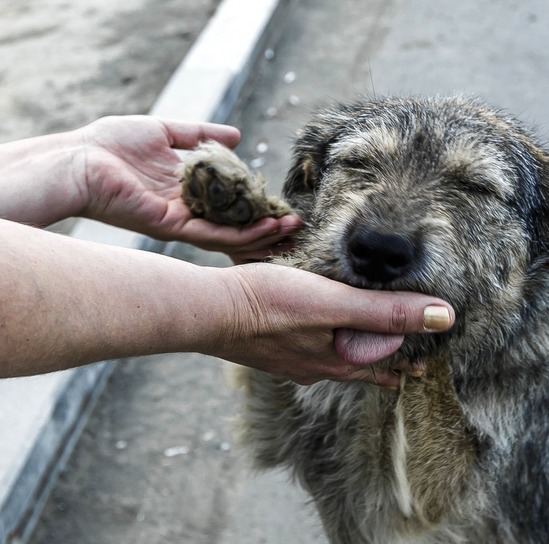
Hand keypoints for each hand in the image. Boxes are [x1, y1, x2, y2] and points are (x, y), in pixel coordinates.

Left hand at [78, 115, 301, 259]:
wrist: (79, 159)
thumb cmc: (112, 144)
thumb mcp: (166, 131)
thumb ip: (201, 135)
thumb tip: (237, 135)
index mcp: (188, 191)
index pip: (230, 203)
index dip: (257, 204)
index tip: (283, 202)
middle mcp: (188, 211)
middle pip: (235, 224)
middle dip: (267, 225)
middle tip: (297, 223)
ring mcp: (181, 223)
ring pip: (230, 235)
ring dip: (261, 233)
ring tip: (290, 227)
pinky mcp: (172, 227)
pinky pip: (213, 235)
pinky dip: (241, 234)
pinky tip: (265, 228)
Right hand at [214, 263, 454, 385]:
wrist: (209, 311)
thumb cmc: (271, 305)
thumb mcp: (337, 304)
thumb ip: (388, 311)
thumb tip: (445, 317)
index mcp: (337, 362)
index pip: (383, 366)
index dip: (406, 362)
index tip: (424, 362)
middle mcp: (316, 368)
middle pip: (358, 368)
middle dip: (381, 364)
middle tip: (402, 363)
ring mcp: (290, 361)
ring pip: (331, 360)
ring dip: (351, 355)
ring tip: (361, 350)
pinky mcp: (269, 347)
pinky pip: (306, 350)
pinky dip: (321, 344)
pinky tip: (311, 337)